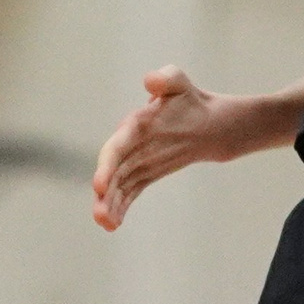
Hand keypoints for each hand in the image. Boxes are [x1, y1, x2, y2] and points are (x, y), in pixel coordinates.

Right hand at [91, 66, 236, 230]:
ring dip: (109, 205)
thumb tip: (150, 81)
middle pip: (111, 173)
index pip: (115, 148)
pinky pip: (128, 193)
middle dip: (103, 194)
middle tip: (100, 216)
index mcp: (133, 126)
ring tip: (107, 225)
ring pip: (117, 187)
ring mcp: (134, 162)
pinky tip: (114, 225)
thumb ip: (166, 78)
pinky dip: (120, 207)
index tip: (99, 185)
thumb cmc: (188, 100)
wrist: (205, 122)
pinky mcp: (142, 174)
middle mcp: (129, 146)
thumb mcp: (179, 83)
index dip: (105, 166)